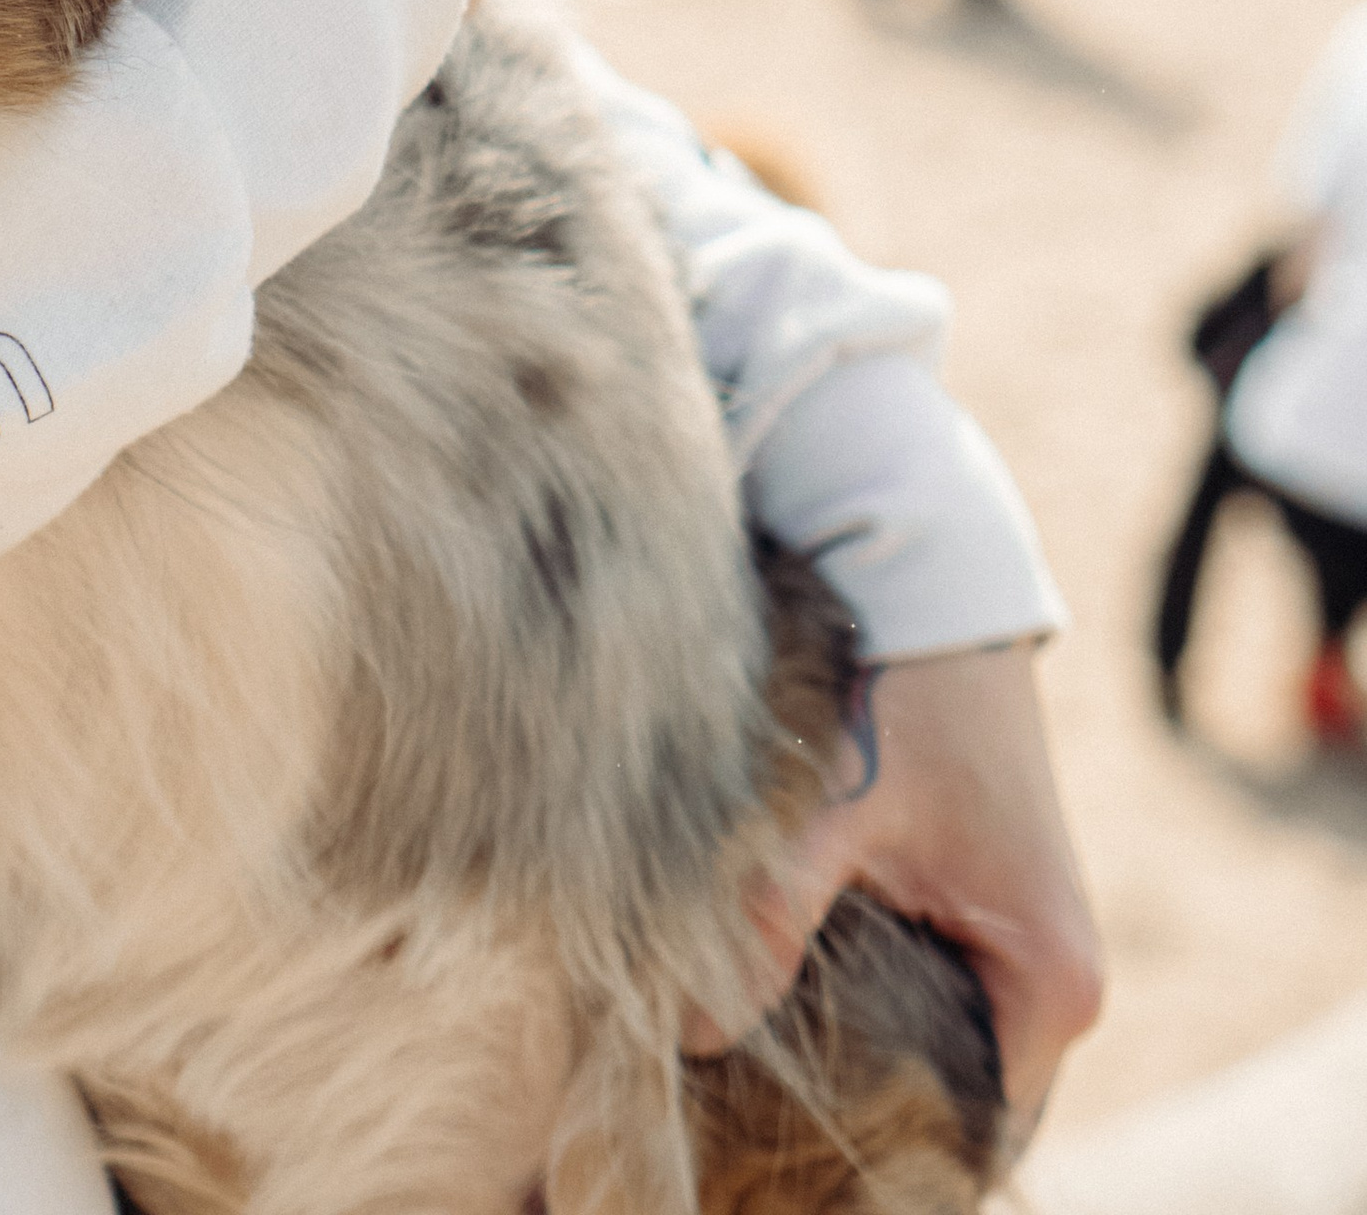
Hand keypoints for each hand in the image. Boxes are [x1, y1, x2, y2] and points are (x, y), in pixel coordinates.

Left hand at [728, 643, 1103, 1150]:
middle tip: (753, 1117)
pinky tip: (787, 999)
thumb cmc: (906, 698)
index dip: (881, 1154)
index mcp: (1050, 986)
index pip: (973, 1139)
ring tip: (757, 1066)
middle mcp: (1057, 986)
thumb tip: (690, 1031)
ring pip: (942, 1053)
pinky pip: (937, 1001)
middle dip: (865, 1114)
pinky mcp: (991, 915)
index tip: (784, 1149)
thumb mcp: (837, 808)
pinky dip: (874, 1009)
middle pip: (958, 1106)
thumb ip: (771, 914)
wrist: (939, 592)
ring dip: (866, 1059)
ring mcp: (1026, 951)